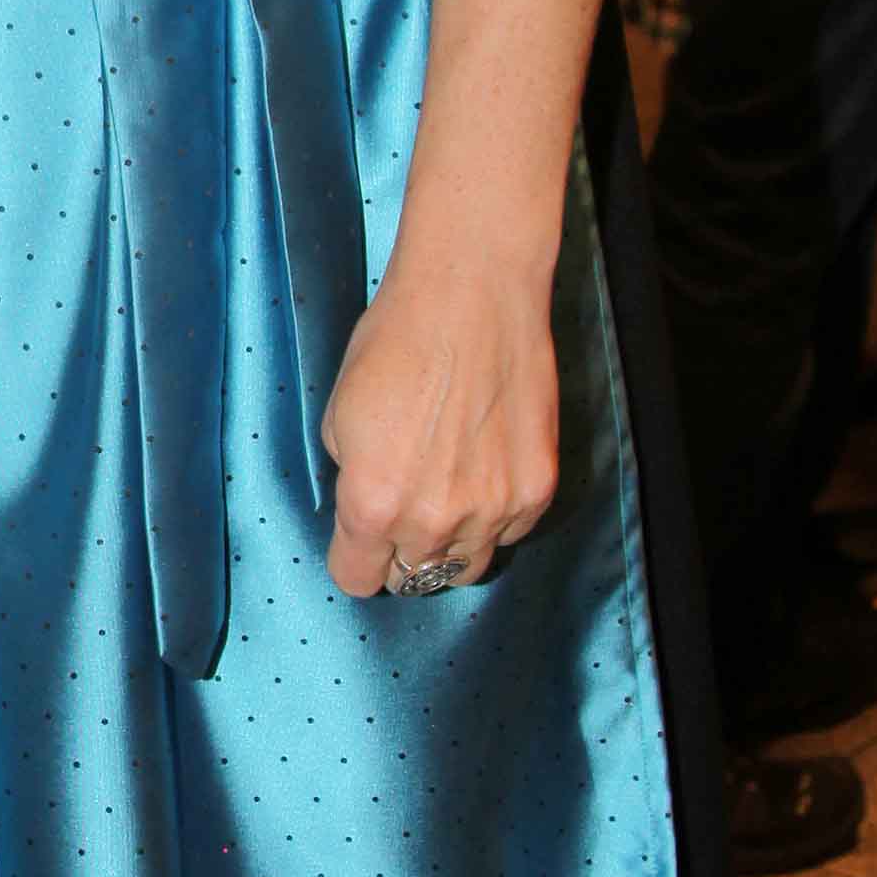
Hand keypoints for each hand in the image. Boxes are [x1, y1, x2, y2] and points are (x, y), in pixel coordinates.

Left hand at [322, 244, 560, 600]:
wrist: (472, 296)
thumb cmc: (397, 341)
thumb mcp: (339, 416)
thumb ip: (352, 479)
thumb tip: (365, 506)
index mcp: (371, 504)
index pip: (357, 579)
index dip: (354, 558)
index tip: (359, 542)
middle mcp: (432, 519)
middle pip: (412, 580)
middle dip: (401, 551)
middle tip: (405, 507)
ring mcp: (492, 509)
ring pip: (465, 566)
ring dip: (450, 542)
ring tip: (446, 493)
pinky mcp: (537, 490)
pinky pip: (510, 532)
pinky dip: (495, 516)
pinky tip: (484, 470)